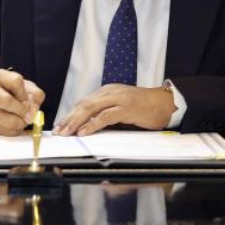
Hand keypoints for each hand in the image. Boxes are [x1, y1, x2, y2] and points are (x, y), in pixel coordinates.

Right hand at [0, 69, 44, 135]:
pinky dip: (16, 130)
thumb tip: (34, 110)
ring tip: (21, 118)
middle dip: (23, 109)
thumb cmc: (9, 92)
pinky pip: (7, 132)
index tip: (24, 97)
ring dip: (21, 122)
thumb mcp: (24, 85)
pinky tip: (15, 123)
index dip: (24, 92)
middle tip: (25, 111)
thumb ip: (35, 94)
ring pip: (9, 122)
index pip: (16, 81)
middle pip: (8, 101)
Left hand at [52, 84, 175, 136]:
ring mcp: (118, 98)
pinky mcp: (127, 107)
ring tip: (67, 133)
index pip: (82, 103)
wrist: (166, 103)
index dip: (69, 115)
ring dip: (76, 122)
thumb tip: (86, 127)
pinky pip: (105, 116)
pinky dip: (92, 124)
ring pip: (90, 108)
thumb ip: (104, 114)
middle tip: (58, 132)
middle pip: (83, 105)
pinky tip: (83, 132)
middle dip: (68, 119)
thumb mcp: (120, 109)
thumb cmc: (143, 109)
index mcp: (106, 92)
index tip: (59, 127)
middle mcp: (109, 92)